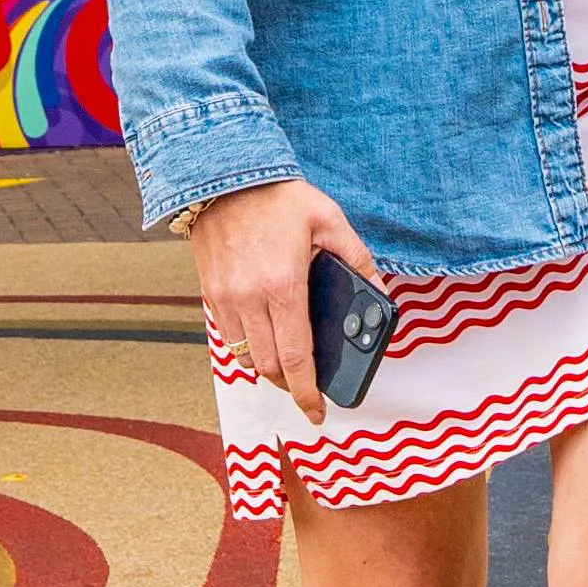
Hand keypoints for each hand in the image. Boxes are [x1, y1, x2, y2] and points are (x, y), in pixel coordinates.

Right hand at [185, 174, 380, 422]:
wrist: (223, 173)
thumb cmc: (278, 196)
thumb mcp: (329, 220)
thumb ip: (357, 259)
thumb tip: (378, 294)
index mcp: (283, 285)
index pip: (295, 356)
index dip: (307, 392)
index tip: (317, 412)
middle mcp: (249, 297)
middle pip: (268, 367)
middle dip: (290, 385)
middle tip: (307, 386)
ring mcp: (225, 297)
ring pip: (246, 357)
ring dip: (267, 367)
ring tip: (287, 362)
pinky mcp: (210, 291)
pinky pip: (228, 336)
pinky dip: (247, 346)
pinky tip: (264, 334)